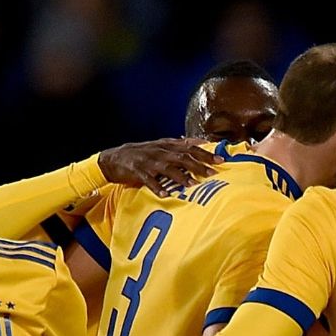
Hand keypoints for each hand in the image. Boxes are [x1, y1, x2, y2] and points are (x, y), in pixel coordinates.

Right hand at [98, 138, 220, 196]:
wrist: (115, 158)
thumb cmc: (142, 153)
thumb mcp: (161, 145)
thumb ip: (180, 144)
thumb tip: (201, 141)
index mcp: (166, 145)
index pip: (190, 147)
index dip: (206, 153)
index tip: (220, 160)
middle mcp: (160, 152)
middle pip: (182, 157)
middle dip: (198, 165)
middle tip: (212, 173)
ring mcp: (149, 162)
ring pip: (168, 168)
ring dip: (181, 177)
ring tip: (192, 184)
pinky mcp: (138, 172)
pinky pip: (149, 180)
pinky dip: (157, 187)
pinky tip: (166, 194)